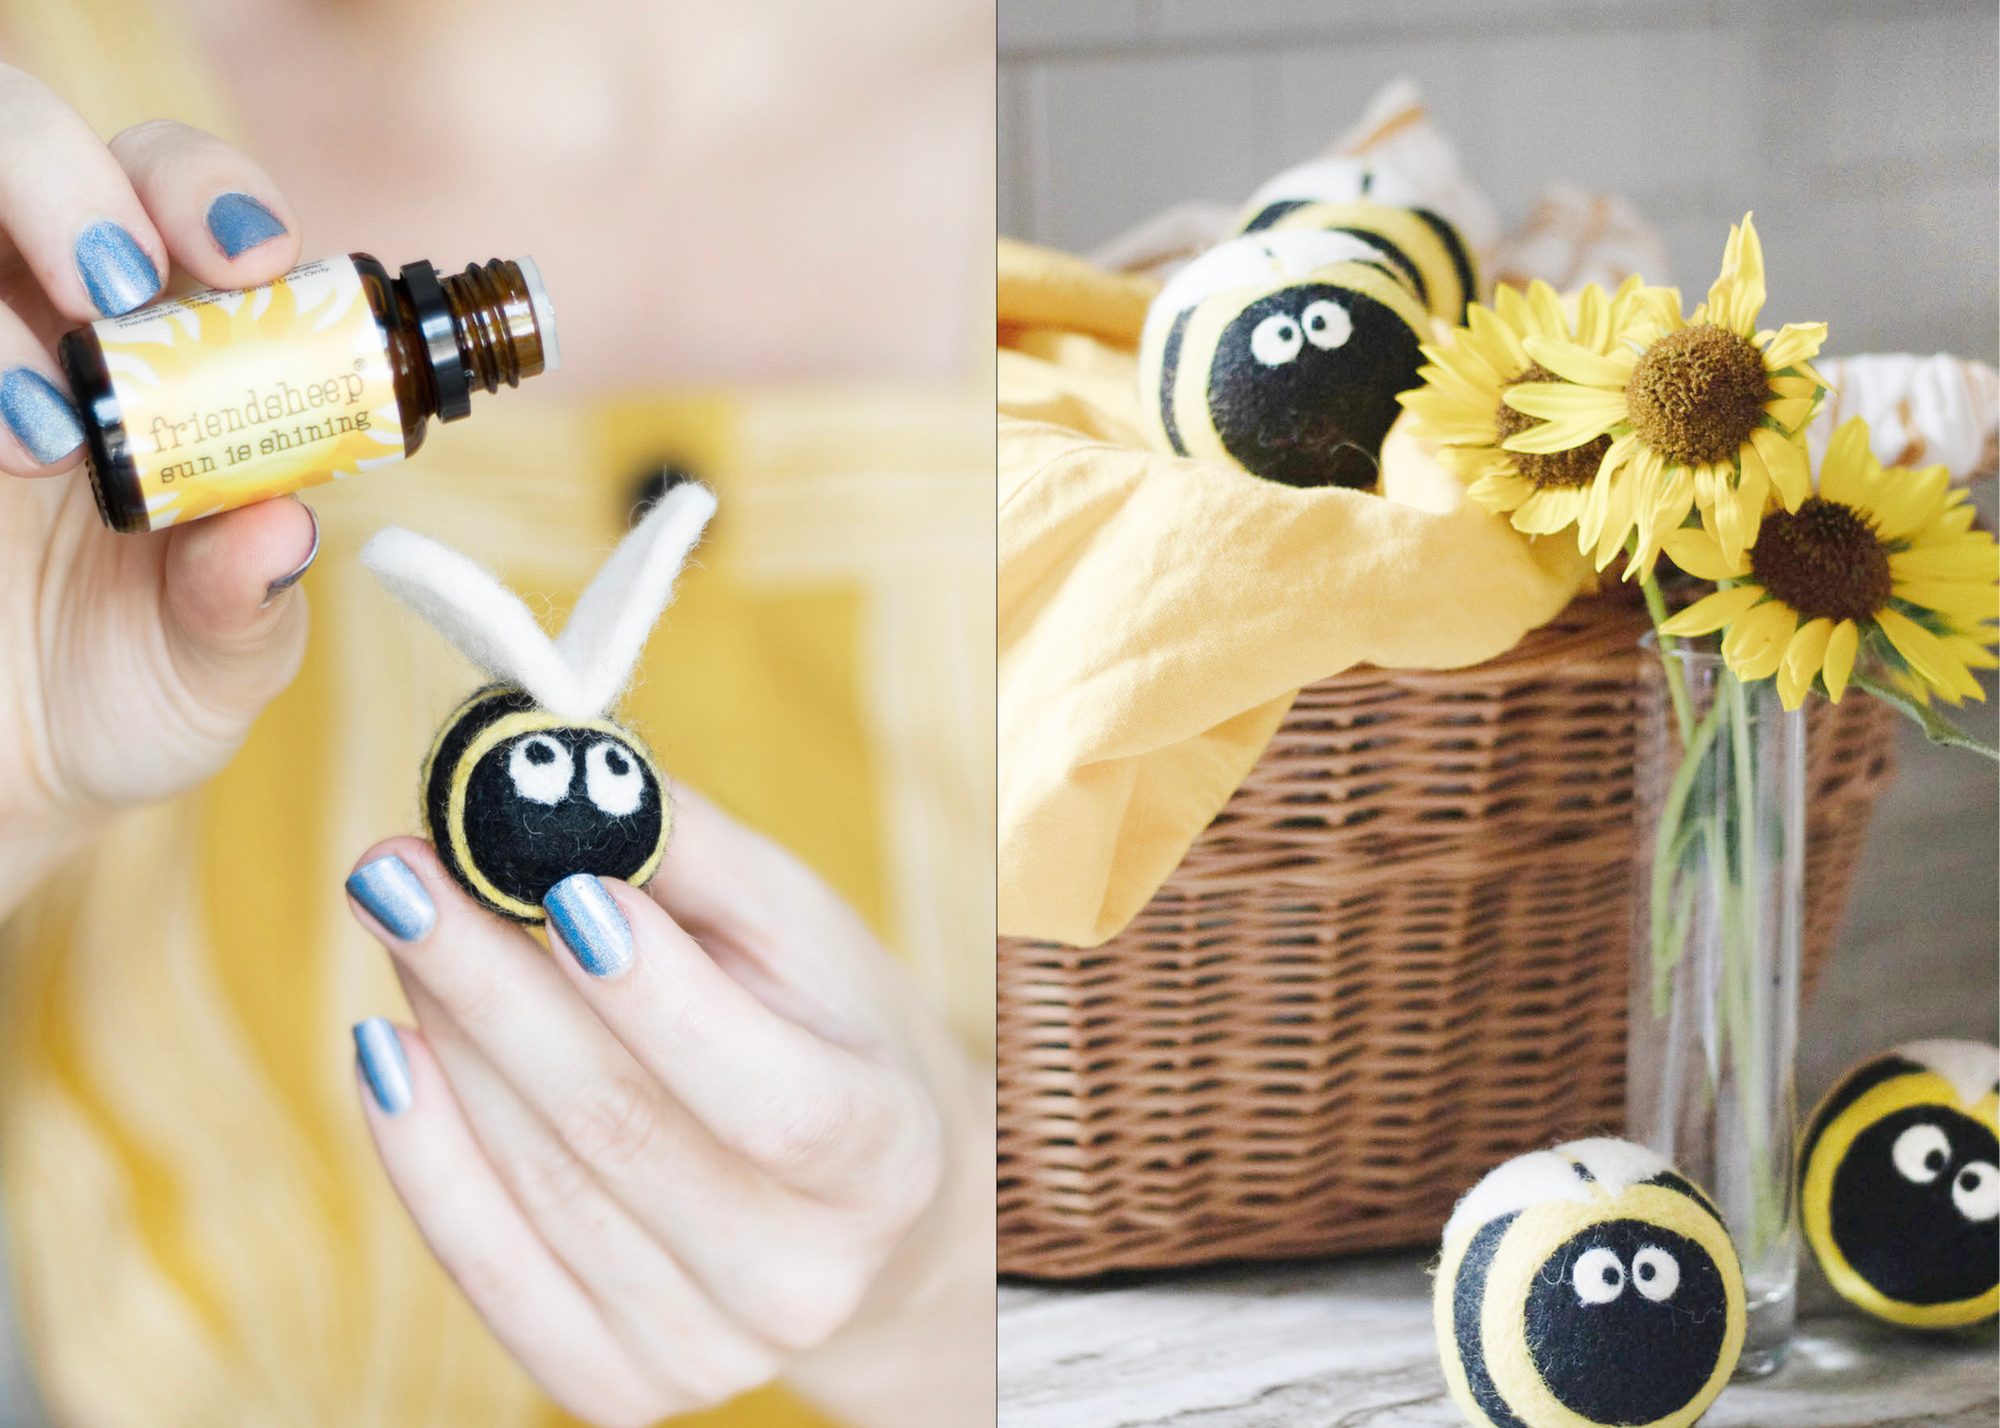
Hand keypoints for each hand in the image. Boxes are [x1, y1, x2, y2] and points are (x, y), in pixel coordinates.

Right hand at [0, 66, 316, 905]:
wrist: (13, 774)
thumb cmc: (132, 684)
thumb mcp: (217, 660)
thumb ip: (246, 598)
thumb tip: (283, 529)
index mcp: (160, 340)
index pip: (172, 194)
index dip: (208, 191)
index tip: (254, 259)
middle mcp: (30, 311)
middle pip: (21, 136)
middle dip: (69, 180)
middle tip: (118, 290)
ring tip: (46, 434)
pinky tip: (0, 450)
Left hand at [343, 786, 994, 1427]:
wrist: (868, 1219)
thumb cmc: (835, 1039)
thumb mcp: (806, 935)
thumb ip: (694, 859)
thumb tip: (555, 775)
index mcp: (887, 1160)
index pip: (768, 1095)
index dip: (660, 998)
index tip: (556, 883)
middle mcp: (804, 1278)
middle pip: (620, 1131)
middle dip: (493, 984)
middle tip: (400, 866)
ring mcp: (707, 1351)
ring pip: (537, 1184)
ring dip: (448, 1037)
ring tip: (399, 920)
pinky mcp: (618, 1387)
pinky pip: (486, 1270)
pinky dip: (420, 1154)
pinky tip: (386, 1049)